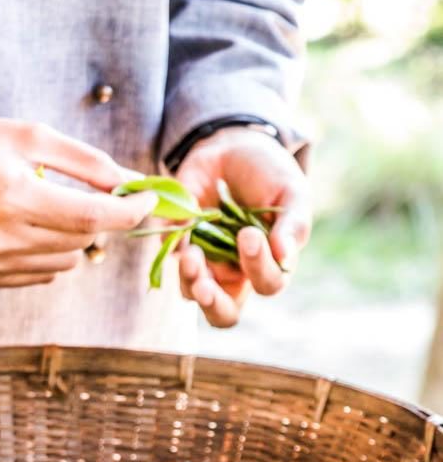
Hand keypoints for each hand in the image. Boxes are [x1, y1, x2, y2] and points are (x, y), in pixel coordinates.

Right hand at [0, 115, 156, 286]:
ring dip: (72, 236)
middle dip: (98, 217)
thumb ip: (86, 161)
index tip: (149, 201)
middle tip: (95, 193)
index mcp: (11, 195)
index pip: (90, 217)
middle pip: (81, 241)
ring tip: (44, 205)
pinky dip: (49, 252)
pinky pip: (43, 273)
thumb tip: (132, 183)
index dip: (128, 212)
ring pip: (66, 261)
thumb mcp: (30, 136)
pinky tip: (24, 226)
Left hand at [176, 126, 311, 326]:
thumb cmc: (270, 176)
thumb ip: (293, 225)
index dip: (258, 268)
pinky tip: (180, 225)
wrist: (234, 147)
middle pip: (223, 313)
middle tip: (205, 287)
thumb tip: (285, 256)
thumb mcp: (291, 193)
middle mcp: (235, 273)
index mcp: (268, 265)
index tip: (249, 233)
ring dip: (189, 278)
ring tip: (191, 254)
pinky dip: (172, 246)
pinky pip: (169, 256)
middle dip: (213, 304)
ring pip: (190, 292)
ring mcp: (204, 262)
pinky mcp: (178, 243)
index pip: (267, 284)